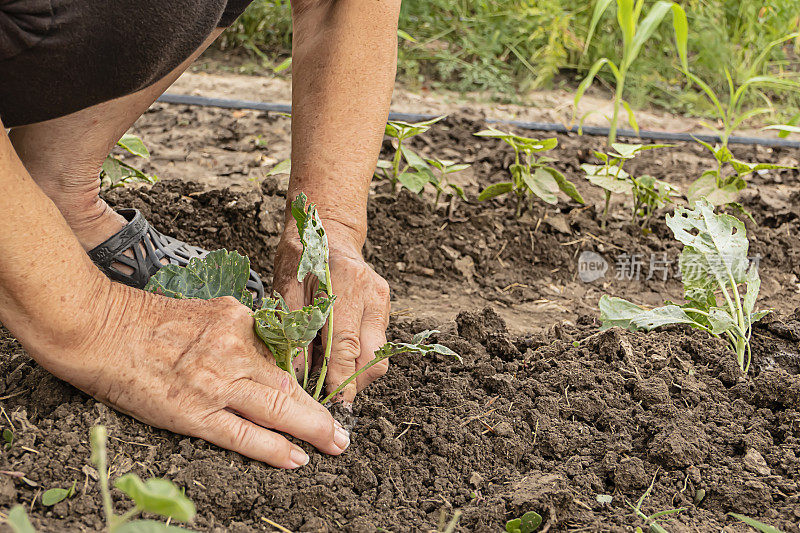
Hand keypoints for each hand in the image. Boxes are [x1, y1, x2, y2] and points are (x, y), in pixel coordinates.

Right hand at [25, 284, 349, 468]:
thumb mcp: (205, 310)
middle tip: (343, 432)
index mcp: (238, 321)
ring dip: (310, 430)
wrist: (98, 326)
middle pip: (289, 385)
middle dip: (320, 412)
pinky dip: (273, 448)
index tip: (326, 393)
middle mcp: (234, 350)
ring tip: (333, 445)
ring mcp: (216, 382)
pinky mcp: (194, 412)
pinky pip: (243, 435)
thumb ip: (237, 328)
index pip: (285, 354)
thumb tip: (264, 346)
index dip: (309, 379)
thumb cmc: (146, 319)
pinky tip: (294, 457)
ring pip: (276, 409)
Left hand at [273, 221, 390, 402]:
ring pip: (379, 356)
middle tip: (325, 398)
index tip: (330, 403)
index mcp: (347, 282)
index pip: (347, 343)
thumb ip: (292, 328)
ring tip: (328, 381)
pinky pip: (377, 345)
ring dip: (356, 375)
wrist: (328, 230)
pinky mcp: (385, 308)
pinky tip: (337, 362)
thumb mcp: (285, 287)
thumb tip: (295, 372)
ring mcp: (383, 301)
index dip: (339, 378)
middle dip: (351, 383)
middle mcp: (372, 293)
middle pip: (372, 356)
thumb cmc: (301, 256)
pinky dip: (358, 360)